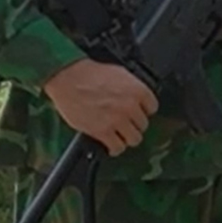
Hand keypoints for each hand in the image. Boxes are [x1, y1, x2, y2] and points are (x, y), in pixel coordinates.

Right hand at [42, 59, 157, 155]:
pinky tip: (111, 146)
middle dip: (134, 125)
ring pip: (134, 139)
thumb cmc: (89, 73)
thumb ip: (132, 88)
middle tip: (126, 124)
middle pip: (143, 125)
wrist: (69, 78)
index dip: (143, 111)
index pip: (152, 108)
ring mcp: (117, 120)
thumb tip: (136, 98)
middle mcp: (131, 106)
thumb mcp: (120, 74)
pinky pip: (117, 147)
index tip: (137, 113)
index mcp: (138, 90)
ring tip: (120, 136)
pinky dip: (115, 149)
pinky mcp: (102, 131)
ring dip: (127, 138)